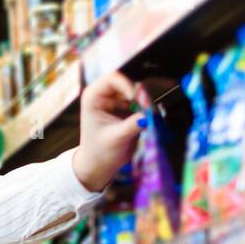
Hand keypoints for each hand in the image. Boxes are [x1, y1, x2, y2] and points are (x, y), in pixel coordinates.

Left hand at [72, 71, 145, 192]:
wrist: (98, 165)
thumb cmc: (99, 152)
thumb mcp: (116, 139)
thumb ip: (132, 125)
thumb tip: (149, 116)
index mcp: (93, 97)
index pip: (112, 79)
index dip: (127, 85)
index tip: (136, 99)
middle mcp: (105, 95)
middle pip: (128, 84)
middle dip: (141, 96)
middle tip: (150, 111)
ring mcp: (116, 101)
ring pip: (138, 93)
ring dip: (146, 104)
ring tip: (151, 118)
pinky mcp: (126, 109)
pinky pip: (141, 103)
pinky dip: (148, 110)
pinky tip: (151, 119)